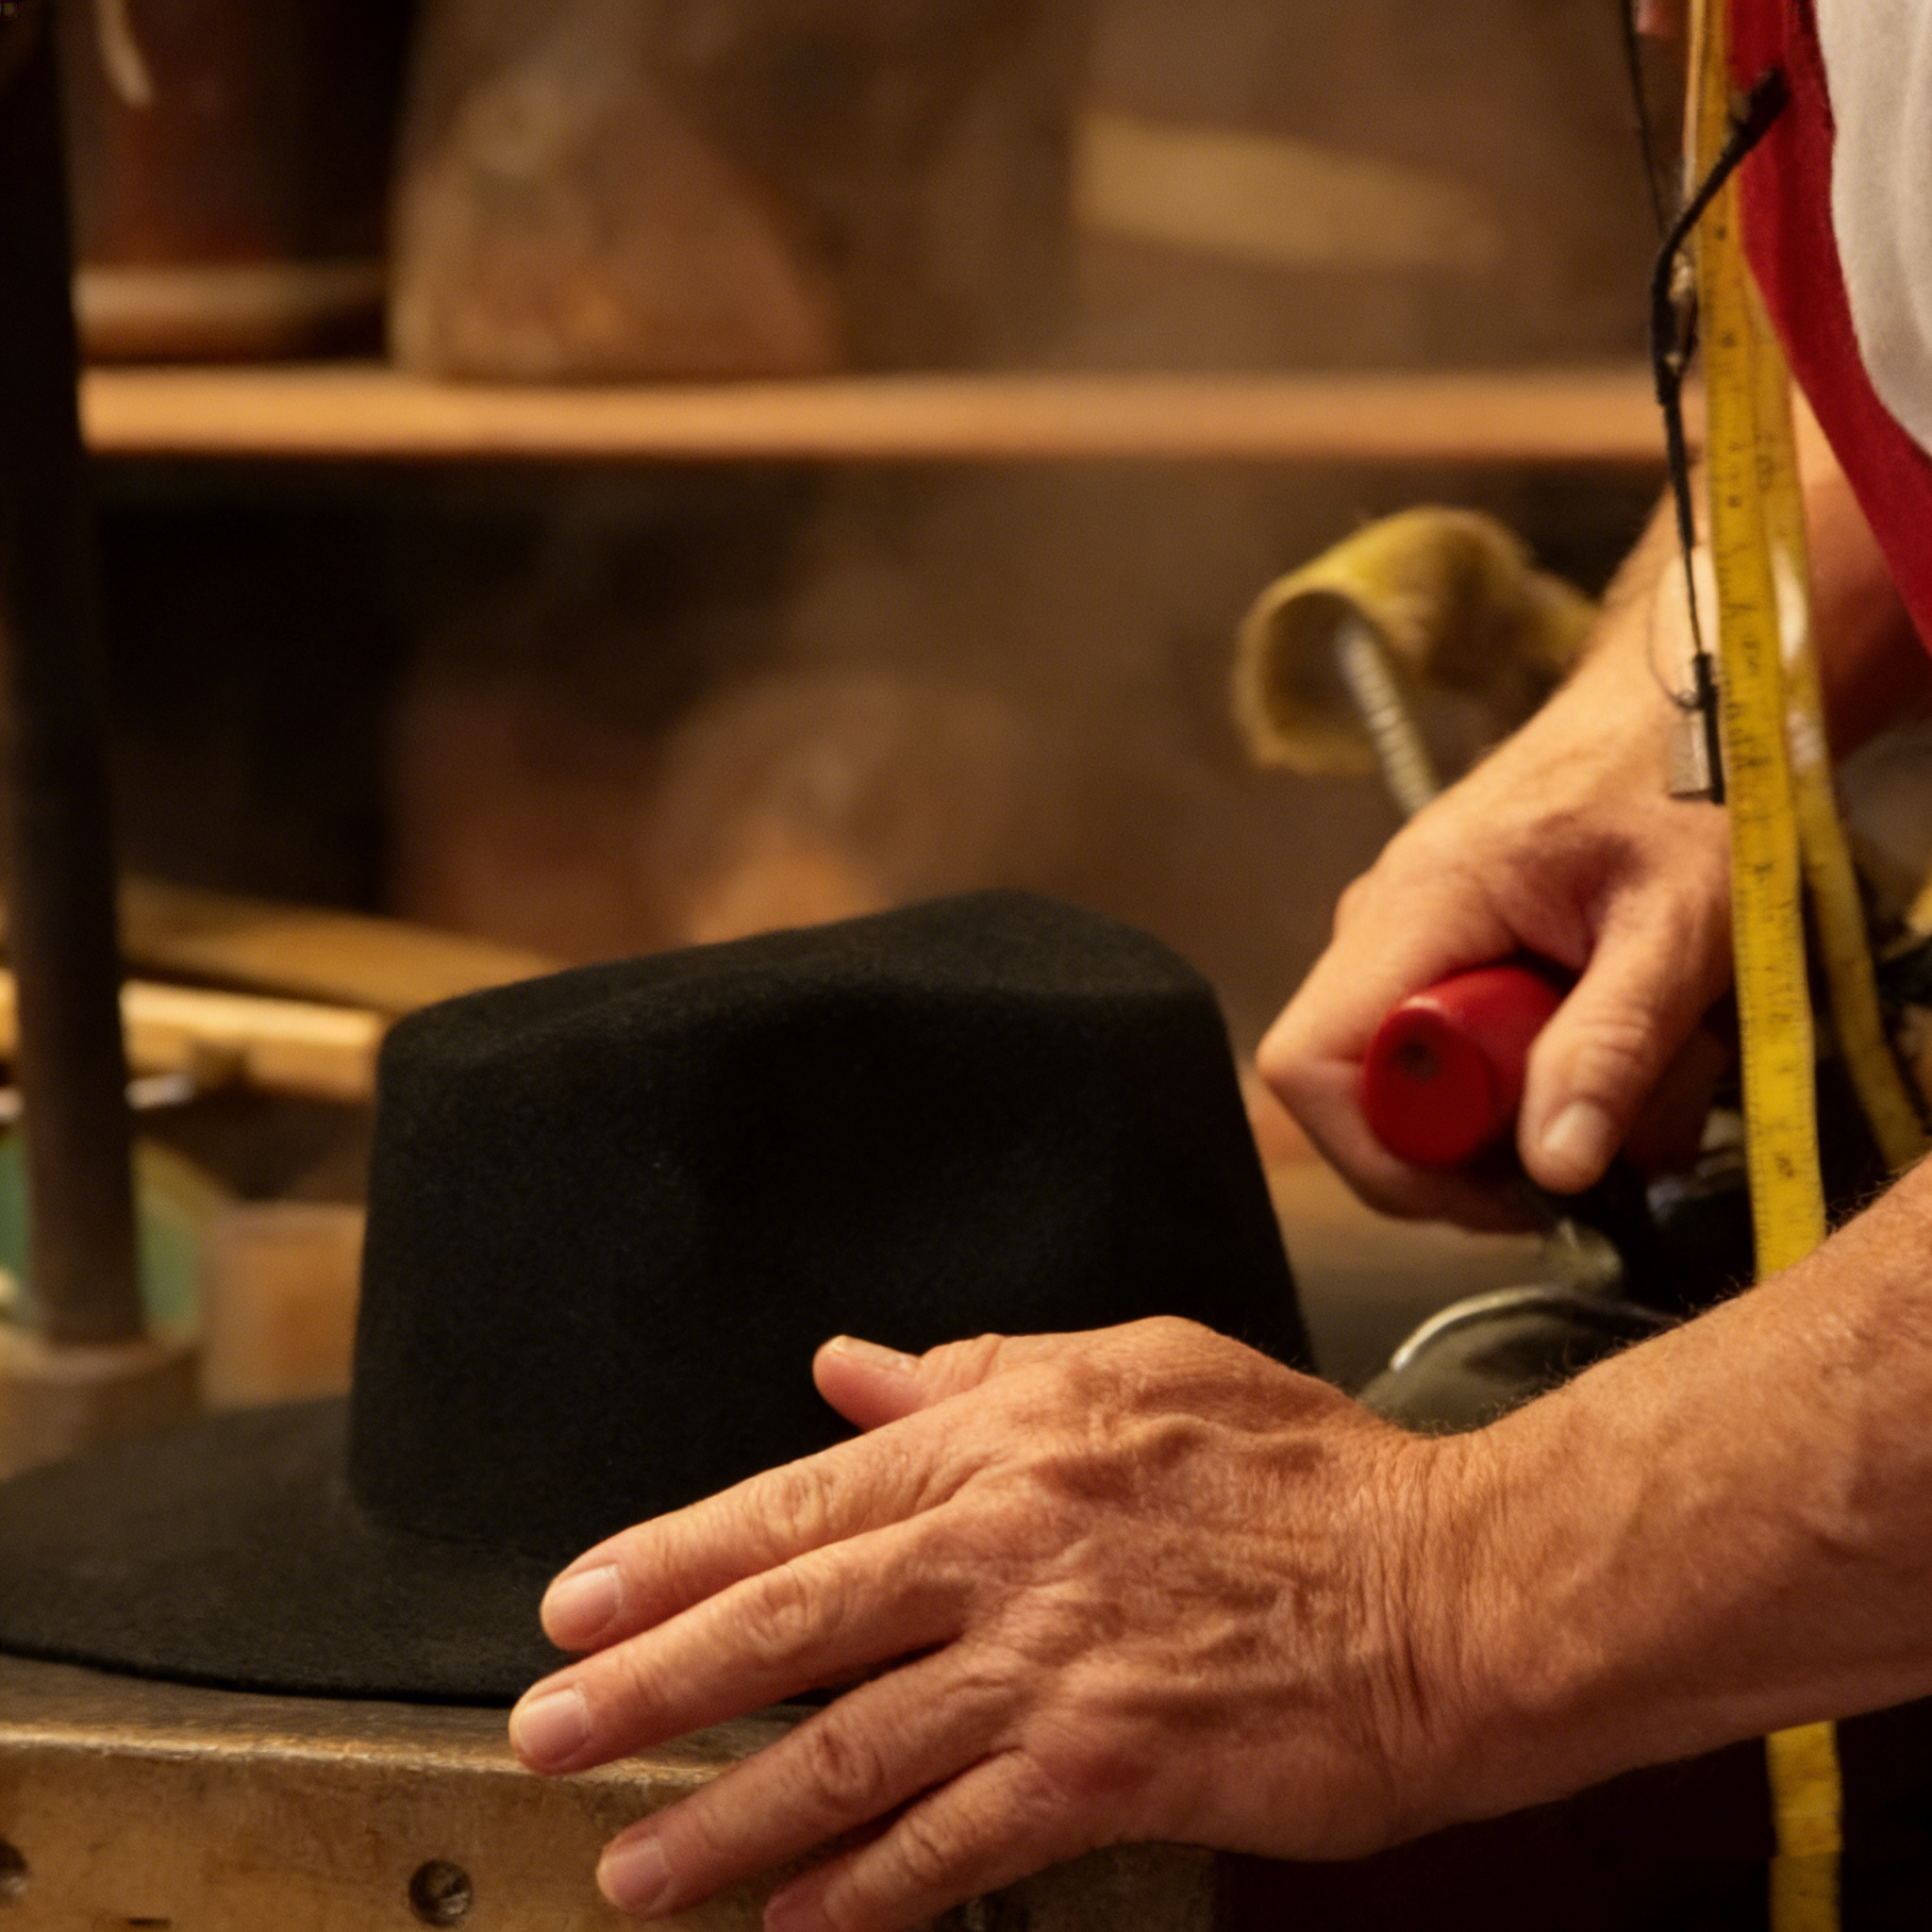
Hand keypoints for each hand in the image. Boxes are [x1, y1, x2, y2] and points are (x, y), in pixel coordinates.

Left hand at [510, 1321, 1472, 1931]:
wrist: (1453, 1584)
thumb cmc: (1308, 1472)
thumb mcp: (1143, 1368)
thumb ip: (981, 1373)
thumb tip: (850, 1375)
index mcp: (1012, 1434)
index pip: (803, 1497)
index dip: (677, 1554)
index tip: (579, 1601)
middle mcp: (1012, 1544)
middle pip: (793, 1618)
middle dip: (652, 1683)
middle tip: (550, 1729)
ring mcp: (1056, 1662)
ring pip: (849, 1747)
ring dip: (729, 1816)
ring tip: (637, 1866)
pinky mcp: (1109, 1771)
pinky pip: (955, 1843)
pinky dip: (865, 1889)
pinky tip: (797, 1920)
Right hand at [1257, 562, 1732, 1227]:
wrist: (1694, 695)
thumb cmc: (1689, 776)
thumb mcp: (1680, 923)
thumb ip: (1613, 1046)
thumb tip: (1553, 1172)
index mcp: (1414, 908)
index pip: (1309, 1066)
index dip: (1386, 1152)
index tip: (1501, 1183)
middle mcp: (1384, 926)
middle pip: (1379, 1098)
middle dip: (1500, 1143)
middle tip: (1615, 1121)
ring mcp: (1413, 940)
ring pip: (1443, 1087)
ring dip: (1549, 1104)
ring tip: (1656, 1052)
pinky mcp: (1454, 952)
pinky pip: (1476, 1053)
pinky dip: (1557, 1068)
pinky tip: (1629, 1025)